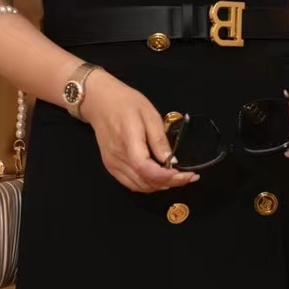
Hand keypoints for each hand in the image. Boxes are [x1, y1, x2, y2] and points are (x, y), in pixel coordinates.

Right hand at [79, 70, 200, 194]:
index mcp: (129, 143)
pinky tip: (157, 178)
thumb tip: (172, 161)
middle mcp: (118, 158)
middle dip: (170, 183)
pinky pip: (130, 183)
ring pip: (139, 186)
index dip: (169, 178)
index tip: (186, 175)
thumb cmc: (125, 103)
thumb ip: (159, 140)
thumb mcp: (149, 114)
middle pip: (146, 182)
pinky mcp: (111, 165)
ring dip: (159, 186)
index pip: (149, 171)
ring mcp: (113, 164)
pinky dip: (146, 184)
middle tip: (187, 177)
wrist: (100, 101)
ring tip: (176, 178)